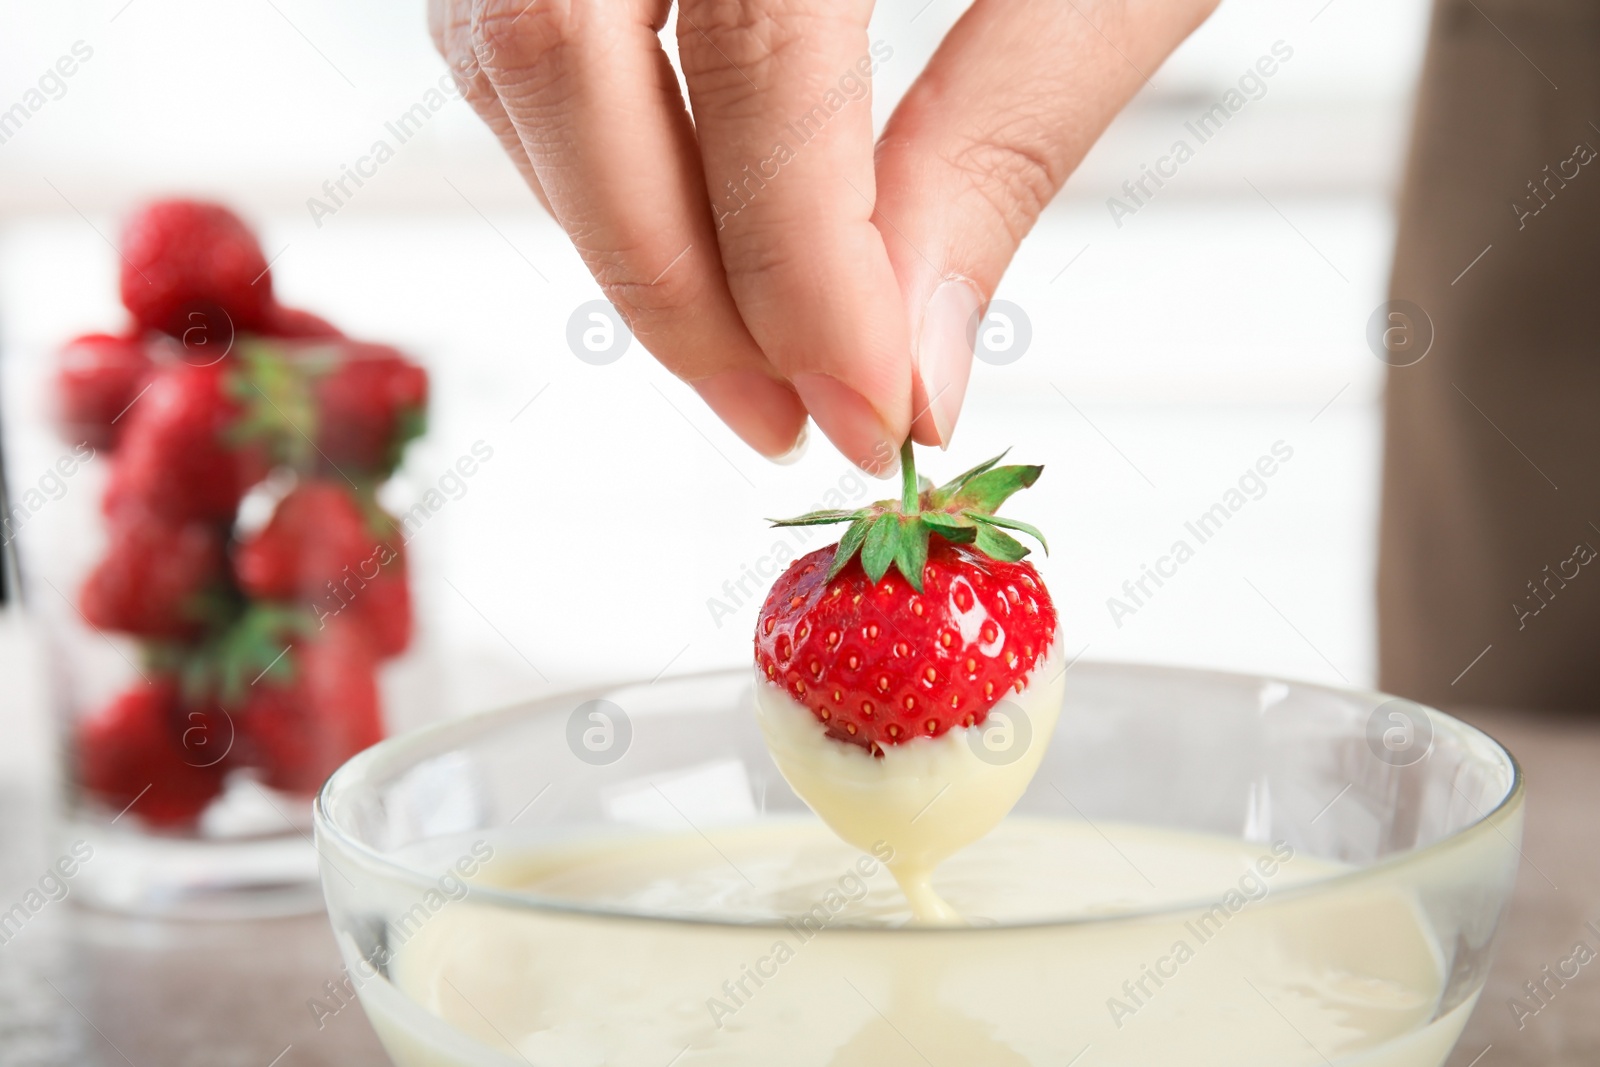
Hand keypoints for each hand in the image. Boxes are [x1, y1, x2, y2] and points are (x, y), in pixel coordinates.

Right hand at [431, 0, 1215, 472]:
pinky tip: (680, 220)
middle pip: (558, 49)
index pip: (756, 50)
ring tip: (744, 350)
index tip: (871, 415)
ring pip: (505, 39)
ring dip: (615, 228)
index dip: (799, 269)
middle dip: (670, 284)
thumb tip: (910, 366)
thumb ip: (1001, 139)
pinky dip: (585, 141)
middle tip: (778, 421)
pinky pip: (501, 4)